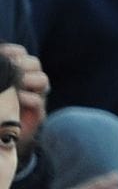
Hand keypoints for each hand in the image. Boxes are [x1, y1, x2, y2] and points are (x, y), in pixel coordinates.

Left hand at [0, 43, 47, 157]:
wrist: (0, 136)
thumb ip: (0, 75)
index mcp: (16, 72)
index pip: (20, 53)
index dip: (13, 52)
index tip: (3, 55)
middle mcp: (29, 82)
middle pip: (34, 63)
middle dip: (23, 65)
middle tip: (11, 70)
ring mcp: (35, 97)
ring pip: (42, 79)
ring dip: (29, 80)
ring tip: (16, 85)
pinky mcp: (38, 114)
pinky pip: (38, 101)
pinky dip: (29, 98)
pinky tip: (18, 98)